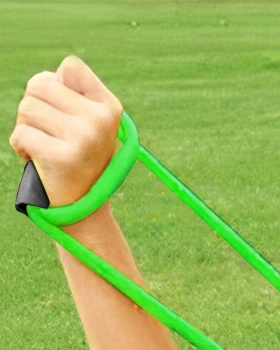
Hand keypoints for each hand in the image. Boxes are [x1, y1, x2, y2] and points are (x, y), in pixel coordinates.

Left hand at [10, 58, 122, 212]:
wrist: (84, 204)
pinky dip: (20, 146)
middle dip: (35, 105)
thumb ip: (71, 91)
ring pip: (27, 107)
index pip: (71, 66)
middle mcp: (100, 121)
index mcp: (110, 107)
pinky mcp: (62, 157)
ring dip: (26, 126)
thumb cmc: (78, 154)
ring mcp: (83, 139)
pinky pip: (21, 134)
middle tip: (49, 131)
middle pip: (40, 85)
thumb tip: (50, 80)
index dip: (58, 84)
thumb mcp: (86, 120)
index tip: (67, 110)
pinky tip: (36, 158)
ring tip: (44, 144)